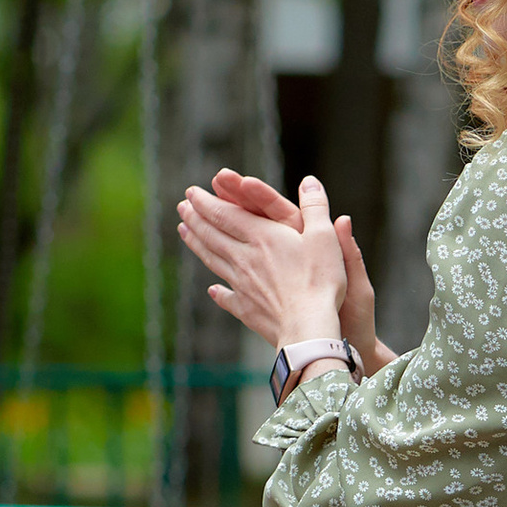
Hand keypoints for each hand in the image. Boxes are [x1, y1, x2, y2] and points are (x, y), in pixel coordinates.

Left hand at [177, 171, 392, 363]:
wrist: (307, 326)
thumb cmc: (320, 280)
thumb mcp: (324, 237)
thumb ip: (315, 207)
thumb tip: (310, 181)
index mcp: (262, 236)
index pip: (225, 214)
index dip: (206, 202)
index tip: (191, 192)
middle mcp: (245, 258)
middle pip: (212, 234)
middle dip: (195, 218)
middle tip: (182, 207)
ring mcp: (242, 284)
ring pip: (213, 259)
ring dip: (196, 244)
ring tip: (184, 232)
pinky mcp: (246, 309)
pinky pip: (227, 297)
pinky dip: (218, 292)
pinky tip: (213, 290)